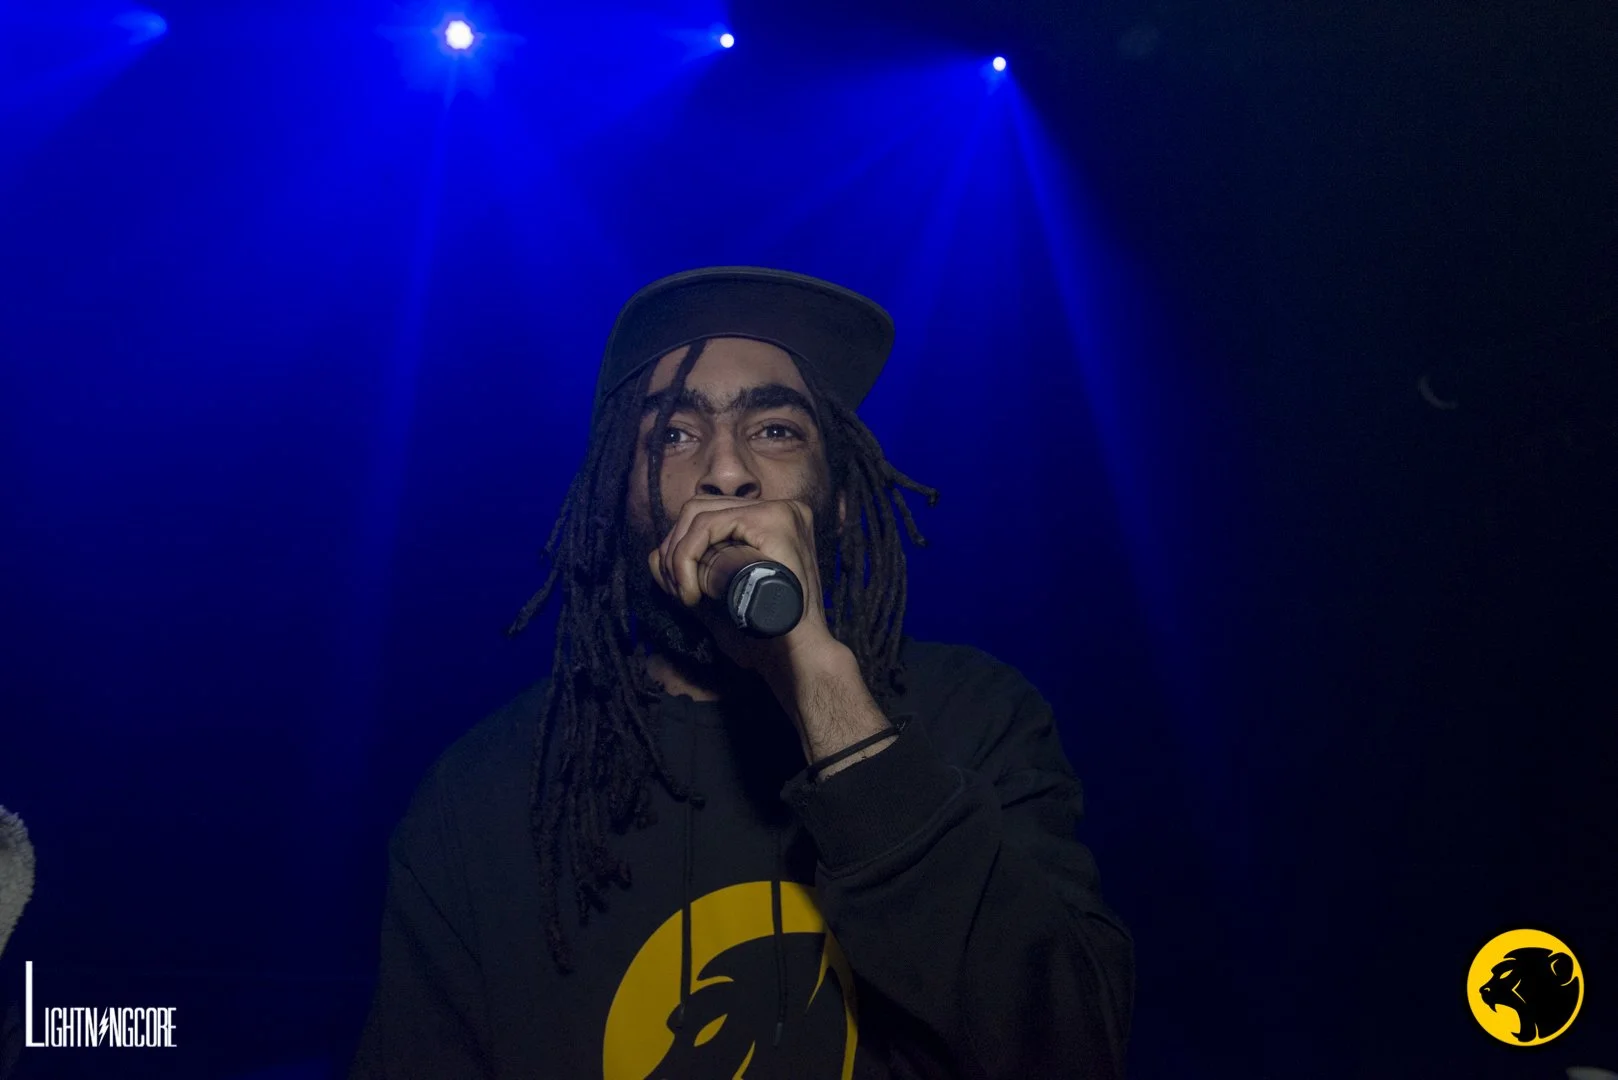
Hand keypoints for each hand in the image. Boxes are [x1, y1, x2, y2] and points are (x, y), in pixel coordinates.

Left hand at [647, 496, 838, 675]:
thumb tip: (654, 555)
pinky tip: (694, 593)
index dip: (680, 549)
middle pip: (699, 509)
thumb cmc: (762, 635)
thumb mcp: (718, 600)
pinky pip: (707, 525)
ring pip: (698, 513)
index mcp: (772, 523)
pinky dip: (687, 556)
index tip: (679, 591)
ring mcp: (779, 511)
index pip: (708, 516)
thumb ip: (689, 576)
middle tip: (679, 592)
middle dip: (674, 550)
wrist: (796, 657)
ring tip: (687, 594)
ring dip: (678, 556)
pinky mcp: (773, 520)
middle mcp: (780, 509)